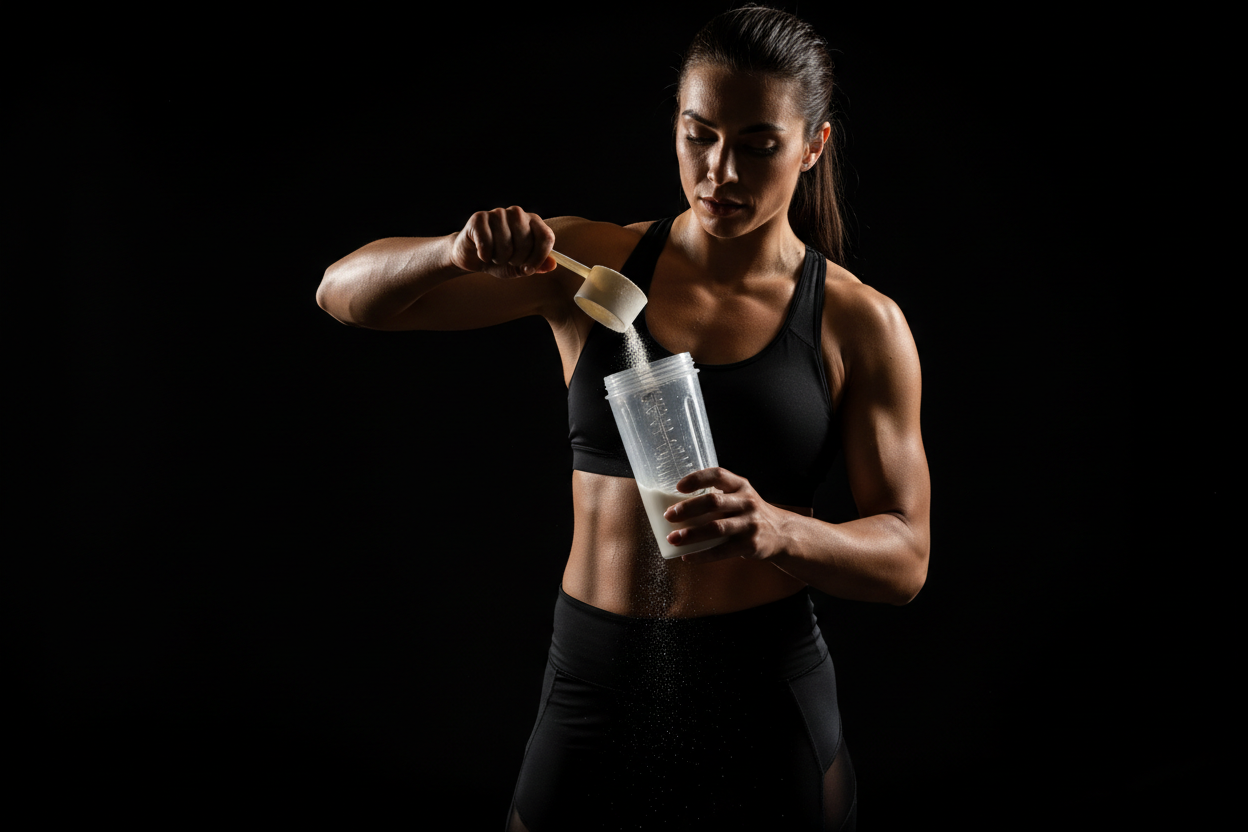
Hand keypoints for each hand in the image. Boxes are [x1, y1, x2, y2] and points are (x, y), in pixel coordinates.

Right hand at [450, 206, 556, 278]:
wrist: (472, 257)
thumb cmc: (499, 259)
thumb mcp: (520, 267)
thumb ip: (537, 265)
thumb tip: (552, 264)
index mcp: (532, 222)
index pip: (546, 237)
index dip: (539, 257)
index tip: (528, 270)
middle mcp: (517, 213)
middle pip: (526, 243)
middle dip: (516, 260)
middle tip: (506, 259)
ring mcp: (498, 213)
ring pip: (505, 245)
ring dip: (498, 258)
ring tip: (494, 255)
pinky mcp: (479, 218)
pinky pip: (487, 243)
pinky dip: (484, 255)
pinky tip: (482, 254)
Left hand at [662, 468, 790, 564]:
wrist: (781, 534)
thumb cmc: (749, 514)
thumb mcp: (740, 497)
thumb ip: (717, 497)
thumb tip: (677, 507)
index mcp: (740, 486)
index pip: (717, 474)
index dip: (697, 479)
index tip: (678, 487)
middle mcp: (747, 502)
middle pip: (713, 502)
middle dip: (688, 509)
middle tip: (669, 516)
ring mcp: (750, 524)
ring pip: (715, 528)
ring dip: (691, 534)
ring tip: (673, 538)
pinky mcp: (750, 545)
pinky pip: (722, 551)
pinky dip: (702, 555)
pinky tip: (687, 557)